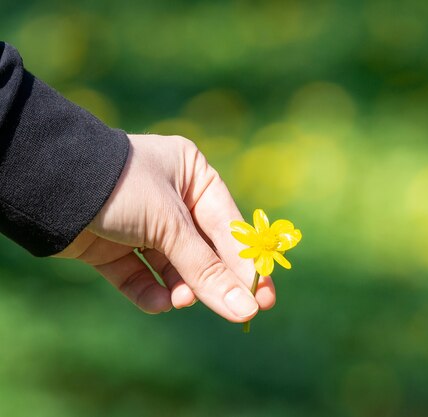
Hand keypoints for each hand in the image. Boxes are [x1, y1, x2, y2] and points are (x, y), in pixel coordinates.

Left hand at [56, 134, 275, 320]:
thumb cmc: (120, 187)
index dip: (246, 263)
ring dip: (181, 287)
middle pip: (203, 250)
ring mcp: (142, 224)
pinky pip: (141, 276)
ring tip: (181, 298)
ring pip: (174, 267)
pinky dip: (150, 292)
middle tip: (241, 313)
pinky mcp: (114, 247)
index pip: (228, 226)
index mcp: (193, 175)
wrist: (46, 185)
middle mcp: (171, 198)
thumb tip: (245, 309)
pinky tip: (157, 301)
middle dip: (214, 280)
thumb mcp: (170, 225)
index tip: (264, 297)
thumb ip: (206, 269)